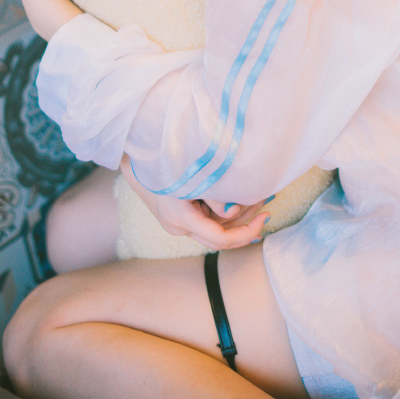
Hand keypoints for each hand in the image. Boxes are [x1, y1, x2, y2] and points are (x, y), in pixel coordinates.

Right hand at [120, 155, 268, 249]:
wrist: (132, 158)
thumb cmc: (164, 160)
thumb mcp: (192, 175)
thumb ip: (214, 194)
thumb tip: (234, 210)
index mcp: (181, 219)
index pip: (221, 239)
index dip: (247, 232)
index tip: (265, 217)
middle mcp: (178, 227)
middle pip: (221, 236)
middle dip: (246, 221)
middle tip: (267, 201)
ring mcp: (177, 224)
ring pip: (215, 227)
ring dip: (238, 214)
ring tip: (258, 195)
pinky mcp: (178, 216)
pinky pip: (207, 219)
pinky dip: (224, 210)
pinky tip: (239, 198)